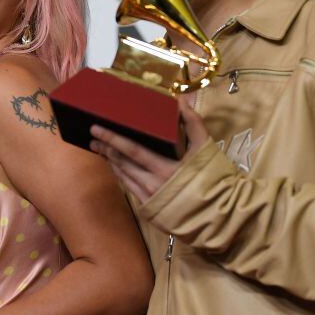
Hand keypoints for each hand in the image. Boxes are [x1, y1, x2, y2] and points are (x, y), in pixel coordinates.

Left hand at [90, 96, 209, 199]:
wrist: (220, 214)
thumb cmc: (214, 178)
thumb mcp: (206, 148)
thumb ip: (192, 123)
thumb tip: (180, 101)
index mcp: (166, 168)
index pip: (132, 151)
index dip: (113, 139)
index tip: (97, 129)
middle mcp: (153, 184)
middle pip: (123, 163)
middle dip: (106, 149)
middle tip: (93, 137)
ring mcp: (150, 198)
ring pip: (124, 176)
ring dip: (111, 161)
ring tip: (100, 149)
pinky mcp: (150, 208)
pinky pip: (129, 188)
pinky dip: (120, 175)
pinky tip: (116, 167)